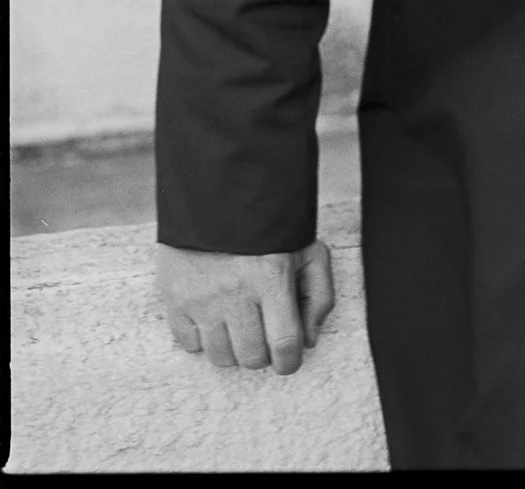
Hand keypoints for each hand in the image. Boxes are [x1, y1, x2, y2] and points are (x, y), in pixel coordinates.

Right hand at [156, 240, 334, 374]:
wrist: (220, 192)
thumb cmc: (271, 225)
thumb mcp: (309, 249)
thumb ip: (318, 295)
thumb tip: (308, 341)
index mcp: (272, 278)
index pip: (284, 345)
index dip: (290, 361)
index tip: (289, 358)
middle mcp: (235, 292)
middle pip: (251, 357)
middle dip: (264, 352)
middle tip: (265, 331)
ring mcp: (201, 298)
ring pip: (220, 357)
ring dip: (234, 347)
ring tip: (240, 321)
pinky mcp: (175, 298)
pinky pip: (189, 344)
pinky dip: (204, 338)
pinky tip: (215, 314)